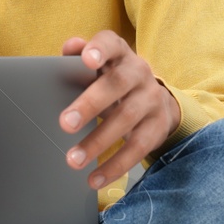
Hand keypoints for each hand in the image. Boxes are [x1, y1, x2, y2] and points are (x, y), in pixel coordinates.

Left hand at [59, 31, 181, 189]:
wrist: (157, 100)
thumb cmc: (113, 81)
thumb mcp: (101, 67)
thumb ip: (79, 56)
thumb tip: (70, 46)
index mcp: (120, 54)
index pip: (111, 44)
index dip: (100, 50)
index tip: (87, 59)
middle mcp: (139, 73)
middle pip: (117, 85)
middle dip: (90, 104)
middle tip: (65, 124)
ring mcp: (152, 100)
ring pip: (126, 119)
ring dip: (97, 142)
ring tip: (73, 159)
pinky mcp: (158, 127)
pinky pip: (137, 148)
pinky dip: (114, 166)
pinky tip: (94, 179)